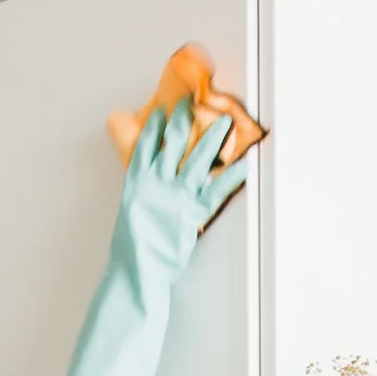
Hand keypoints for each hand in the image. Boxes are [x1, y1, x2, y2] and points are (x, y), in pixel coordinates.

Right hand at [64, 101, 249, 375]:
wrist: (136, 274)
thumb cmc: (131, 253)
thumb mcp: (130, 216)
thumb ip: (141, 197)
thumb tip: (147, 189)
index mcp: (136, 184)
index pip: (146, 146)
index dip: (155, 126)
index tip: (162, 109)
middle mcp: (156, 185)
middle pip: (172, 143)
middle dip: (184, 120)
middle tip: (194, 101)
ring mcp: (176, 197)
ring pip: (198, 158)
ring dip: (214, 137)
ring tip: (227, 121)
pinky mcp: (194, 214)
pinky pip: (218, 188)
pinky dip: (234, 174)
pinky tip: (246, 160)